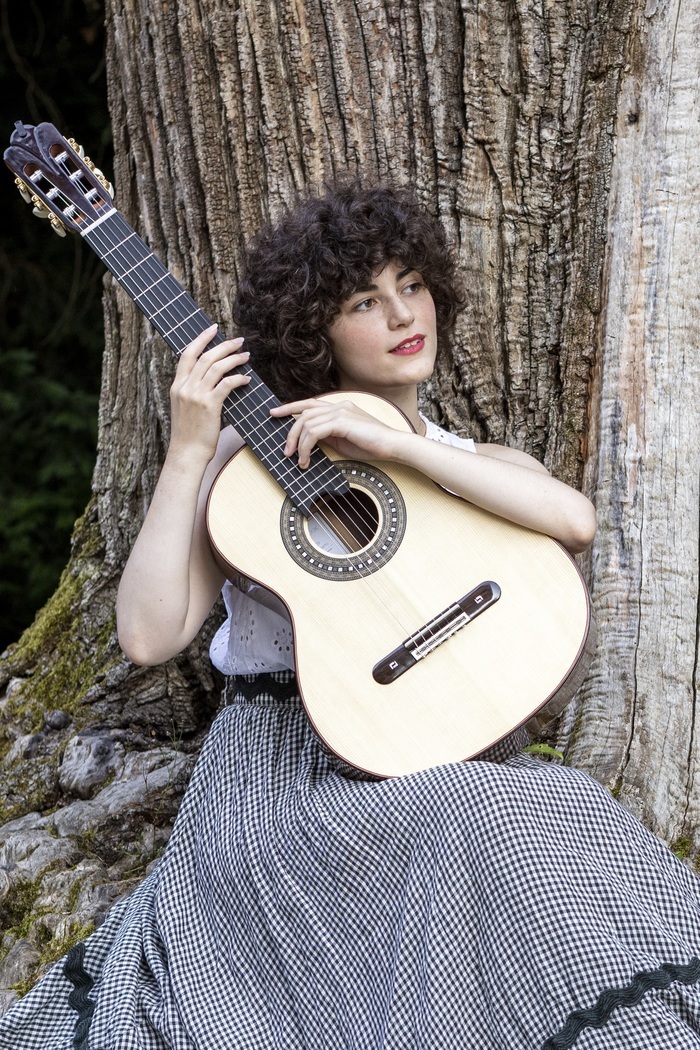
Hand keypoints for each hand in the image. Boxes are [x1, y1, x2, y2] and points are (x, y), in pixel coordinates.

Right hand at [169, 325, 249, 460]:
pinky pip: (227, 384)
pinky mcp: (209, 405)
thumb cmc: (189, 433)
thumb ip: (192, 391)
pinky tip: (246, 379)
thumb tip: (208, 379)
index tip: (213, 329)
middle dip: (224, 345)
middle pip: (206, 357)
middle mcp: (185, 387)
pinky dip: (238, 378)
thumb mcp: (184, 408)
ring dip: (234, 359)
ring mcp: (196, 395)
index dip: (201, 339)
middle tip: (239, 341)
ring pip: (217, 367)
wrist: (187, 453)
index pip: (188, 354)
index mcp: (177, 386)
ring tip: (246, 356)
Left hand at [270, 397, 400, 467]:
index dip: (290, 406)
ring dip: (298, 444)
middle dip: (290, 433)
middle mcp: (339, 405)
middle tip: (286, 451)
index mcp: (340, 407)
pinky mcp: (342, 421)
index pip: (310, 403)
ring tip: (299, 460)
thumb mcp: (343, 440)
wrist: (392, 446)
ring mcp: (341, 411)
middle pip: (304, 413)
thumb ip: (327, 435)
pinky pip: (314, 432)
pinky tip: (307, 458)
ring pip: (306, 423)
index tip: (274, 413)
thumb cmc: (371, 446)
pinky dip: (307, 446)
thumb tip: (307, 440)